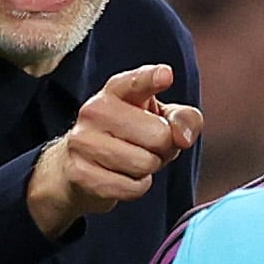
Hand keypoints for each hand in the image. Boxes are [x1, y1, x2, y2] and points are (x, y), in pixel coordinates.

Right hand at [25, 62, 200, 238]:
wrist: (82, 165)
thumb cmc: (130, 136)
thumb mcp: (161, 119)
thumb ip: (184, 119)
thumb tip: (183, 138)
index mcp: (117, 90)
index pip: (137, 82)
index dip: (152, 79)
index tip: (165, 76)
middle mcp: (94, 110)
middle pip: (159, 136)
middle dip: (163, 148)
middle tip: (147, 146)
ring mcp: (82, 141)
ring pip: (145, 164)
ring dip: (148, 169)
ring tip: (133, 160)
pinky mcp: (79, 173)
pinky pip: (131, 188)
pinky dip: (137, 187)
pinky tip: (123, 177)